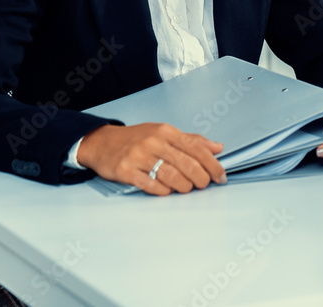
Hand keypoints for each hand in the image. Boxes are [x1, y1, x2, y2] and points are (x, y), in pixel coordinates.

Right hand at [77, 123, 225, 195]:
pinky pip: (151, 186)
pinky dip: (164, 191)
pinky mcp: (126, 171)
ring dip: (184, 186)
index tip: (220, 176)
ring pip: (171, 176)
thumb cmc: (137, 138)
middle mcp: (153, 142)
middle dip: (201, 178)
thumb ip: (191, 140)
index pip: (196, 148)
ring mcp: (139, 156)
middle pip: (186, 164)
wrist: (102, 142)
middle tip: (204, 185)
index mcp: (166, 131)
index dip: (212, 164)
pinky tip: (168, 191)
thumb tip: (217, 148)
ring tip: (186, 188)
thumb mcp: (164, 133)